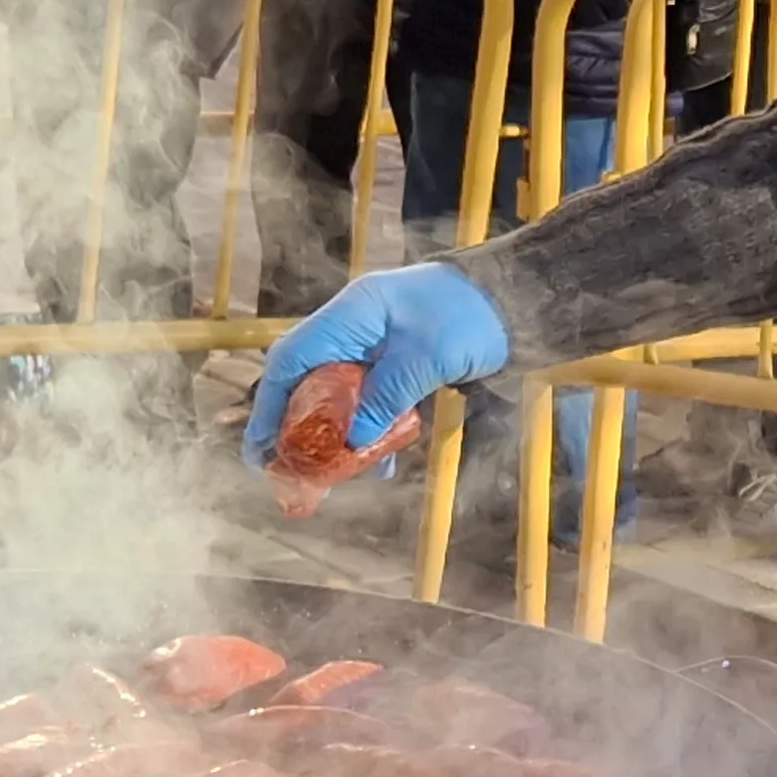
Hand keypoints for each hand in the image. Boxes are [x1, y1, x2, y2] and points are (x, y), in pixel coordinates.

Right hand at [243, 264, 512, 466]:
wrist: (515, 298)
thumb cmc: (470, 316)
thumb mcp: (427, 359)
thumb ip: (387, 397)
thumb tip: (350, 442)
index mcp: (351, 314)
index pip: (292, 359)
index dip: (271, 404)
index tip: (261, 446)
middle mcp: (354, 328)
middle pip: (307, 380)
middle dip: (294, 427)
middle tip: (286, 471)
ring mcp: (375, 345)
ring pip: (337, 395)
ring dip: (331, 434)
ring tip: (324, 477)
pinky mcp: (397, 363)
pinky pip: (370, 400)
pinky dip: (370, 429)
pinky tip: (377, 463)